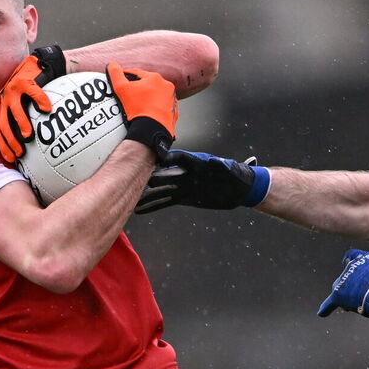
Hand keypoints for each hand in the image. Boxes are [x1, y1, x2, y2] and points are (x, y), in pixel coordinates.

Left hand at [0, 45, 67, 162]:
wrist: (41, 66)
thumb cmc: (35, 90)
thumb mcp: (24, 106)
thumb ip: (22, 120)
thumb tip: (31, 145)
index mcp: (1, 107)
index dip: (3, 146)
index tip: (11, 159)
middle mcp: (3, 99)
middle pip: (4, 123)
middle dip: (10, 140)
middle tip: (20, 152)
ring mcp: (12, 89)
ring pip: (15, 109)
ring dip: (21, 123)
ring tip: (28, 135)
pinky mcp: (25, 80)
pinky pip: (33, 93)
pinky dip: (40, 102)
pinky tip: (48, 110)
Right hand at [105, 64, 177, 161]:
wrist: (152, 130)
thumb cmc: (137, 108)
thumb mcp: (121, 89)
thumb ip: (114, 74)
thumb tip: (111, 64)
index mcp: (155, 78)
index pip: (136, 73)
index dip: (126, 76)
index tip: (119, 81)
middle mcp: (167, 86)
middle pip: (148, 84)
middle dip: (138, 87)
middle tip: (128, 94)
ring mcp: (172, 100)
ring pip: (156, 95)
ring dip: (148, 97)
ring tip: (137, 104)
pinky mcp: (174, 112)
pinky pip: (162, 107)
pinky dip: (155, 108)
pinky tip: (147, 113)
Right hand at [136, 150, 270, 212]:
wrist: (238, 190)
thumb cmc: (236, 175)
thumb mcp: (231, 170)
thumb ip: (221, 165)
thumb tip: (214, 161)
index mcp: (195, 163)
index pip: (177, 158)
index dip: (166, 158)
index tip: (153, 158)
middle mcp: (185, 173)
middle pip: (164, 174)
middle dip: (150, 177)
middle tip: (135, 181)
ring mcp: (182, 186)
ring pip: (160, 190)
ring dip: (146, 195)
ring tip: (130, 200)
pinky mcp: (183, 198)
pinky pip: (165, 202)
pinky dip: (153, 206)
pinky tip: (139, 210)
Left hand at [317, 249, 368, 318]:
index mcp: (364, 258)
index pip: (352, 255)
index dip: (351, 261)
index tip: (348, 263)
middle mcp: (351, 266)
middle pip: (347, 274)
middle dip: (351, 283)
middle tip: (360, 292)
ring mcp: (343, 280)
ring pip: (340, 288)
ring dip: (346, 295)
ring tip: (356, 304)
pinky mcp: (338, 294)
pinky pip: (330, 302)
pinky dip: (326, 308)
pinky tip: (322, 313)